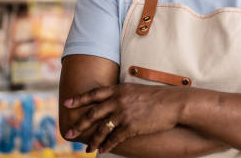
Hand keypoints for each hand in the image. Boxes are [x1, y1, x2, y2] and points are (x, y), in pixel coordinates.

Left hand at [62, 83, 181, 152]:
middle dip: (79, 125)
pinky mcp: (131, 126)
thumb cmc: (159, 97)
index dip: (79, 98)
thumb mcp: (137, 90)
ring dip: (92, 140)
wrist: (174, 103)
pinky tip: (102, 151)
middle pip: (92, 113)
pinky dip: (106, 146)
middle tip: (69, 133)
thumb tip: (113, 100)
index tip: (67, 103)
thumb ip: (123, 95)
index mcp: (119, 89)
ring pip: (101, 129)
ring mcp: (124, 113)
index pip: (94, 93)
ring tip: (86, 149)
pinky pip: (114, 138)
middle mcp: (118, 100)